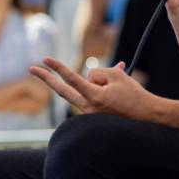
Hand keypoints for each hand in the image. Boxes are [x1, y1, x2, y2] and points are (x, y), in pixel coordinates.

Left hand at [29, 58, 151, 118]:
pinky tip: (115, 94)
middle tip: (31, 68)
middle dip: (47, 79)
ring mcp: (89, 116)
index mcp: (94, 97)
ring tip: (117, 91)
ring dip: (96, 85)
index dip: (58, 67)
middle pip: (62, 91)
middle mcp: (88, 109)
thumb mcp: (118, 76)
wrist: (147, 117)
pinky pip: (90, 97)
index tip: (45, 59)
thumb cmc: (134, 95)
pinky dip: (99, 90)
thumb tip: (88, 77)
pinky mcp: (92, 119)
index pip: (71, 79)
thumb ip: (99, 73)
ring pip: (83, 91)